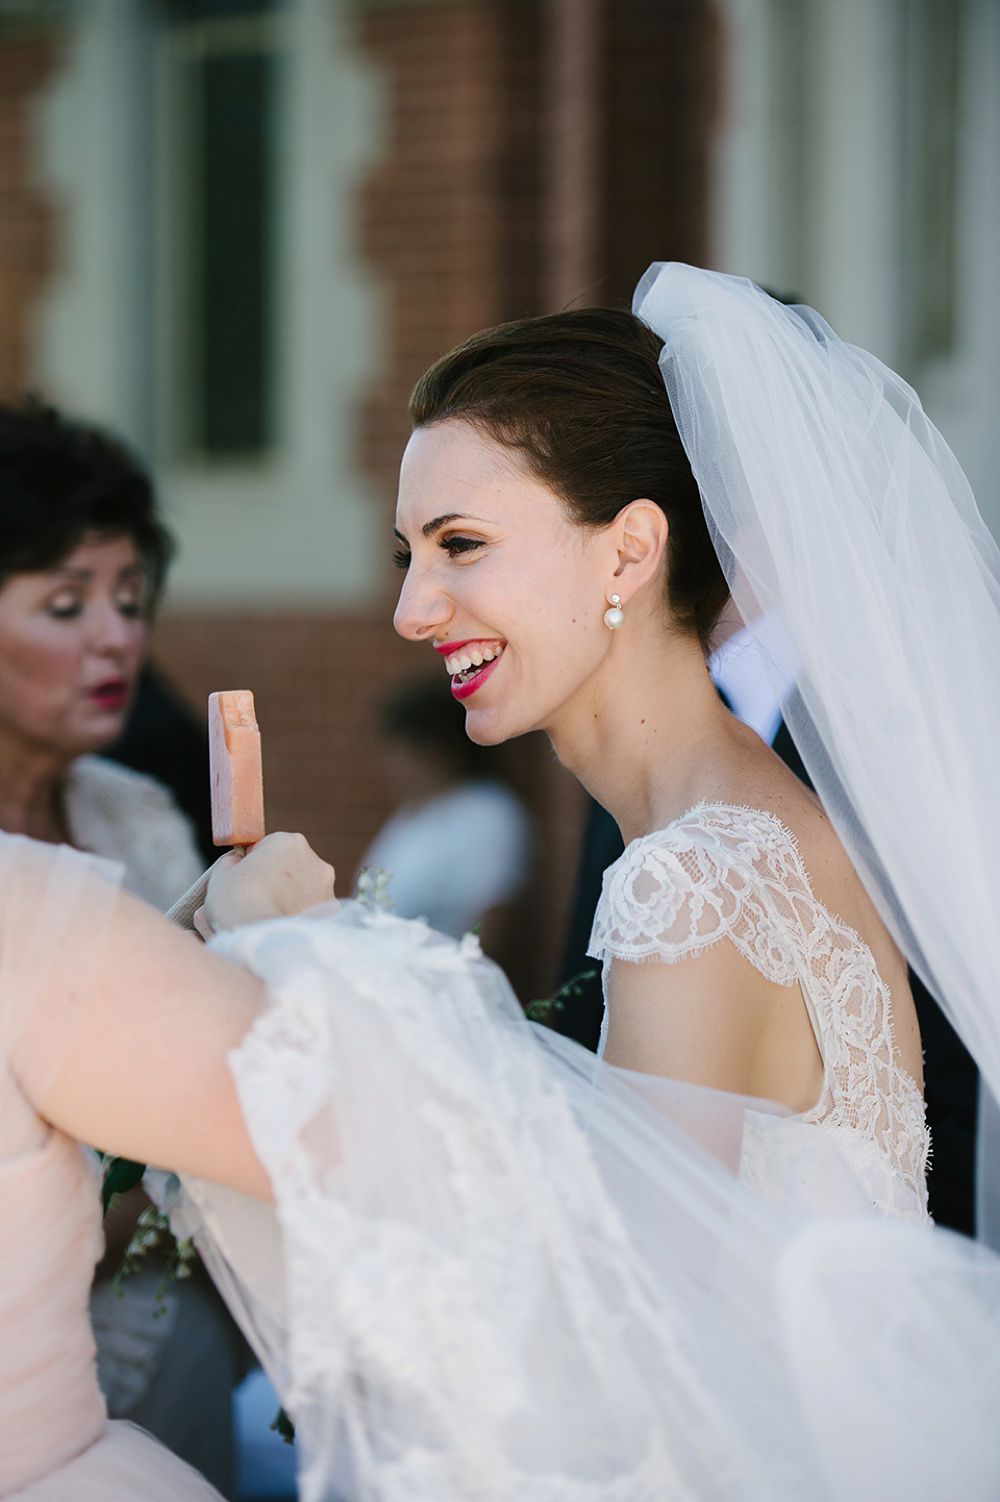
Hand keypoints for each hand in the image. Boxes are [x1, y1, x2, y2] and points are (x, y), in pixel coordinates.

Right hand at [195, 833, 335, 936]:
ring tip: (271, 913)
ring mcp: (326, 886)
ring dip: (292, 895)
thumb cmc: (237, 905)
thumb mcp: (222, 875)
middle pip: (292, 863)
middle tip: (259, 897)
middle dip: (278, 876)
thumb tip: (238, 861)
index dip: (256, 861)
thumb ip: (232, 861)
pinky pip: (313, 907)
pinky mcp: (331, 911)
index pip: (270, 845)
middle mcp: (314, 859)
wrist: (262, 941)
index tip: (248, 877)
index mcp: (288, 842)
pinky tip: (285, 923)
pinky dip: (302, 913)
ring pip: (305, 886)